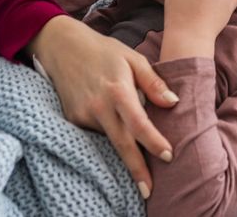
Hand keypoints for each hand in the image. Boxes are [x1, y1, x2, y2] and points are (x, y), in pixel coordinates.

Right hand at [27, 14, 178, 198]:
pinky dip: (108, 135)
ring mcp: (82, 115)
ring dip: (124, 149)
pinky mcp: (72, 119)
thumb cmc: (104, 50)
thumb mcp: (133, 58)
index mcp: (117, 89)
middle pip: (121, 143)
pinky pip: (96, 133)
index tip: (168, 156)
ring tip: (140, 162)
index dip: (152, 142)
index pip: (138, 123)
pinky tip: (116, 132)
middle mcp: (98, 106)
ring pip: (109, 138)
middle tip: (149, 190)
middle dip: (136, 168)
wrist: (63, 46)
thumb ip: (153, 82)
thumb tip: (173, 102)